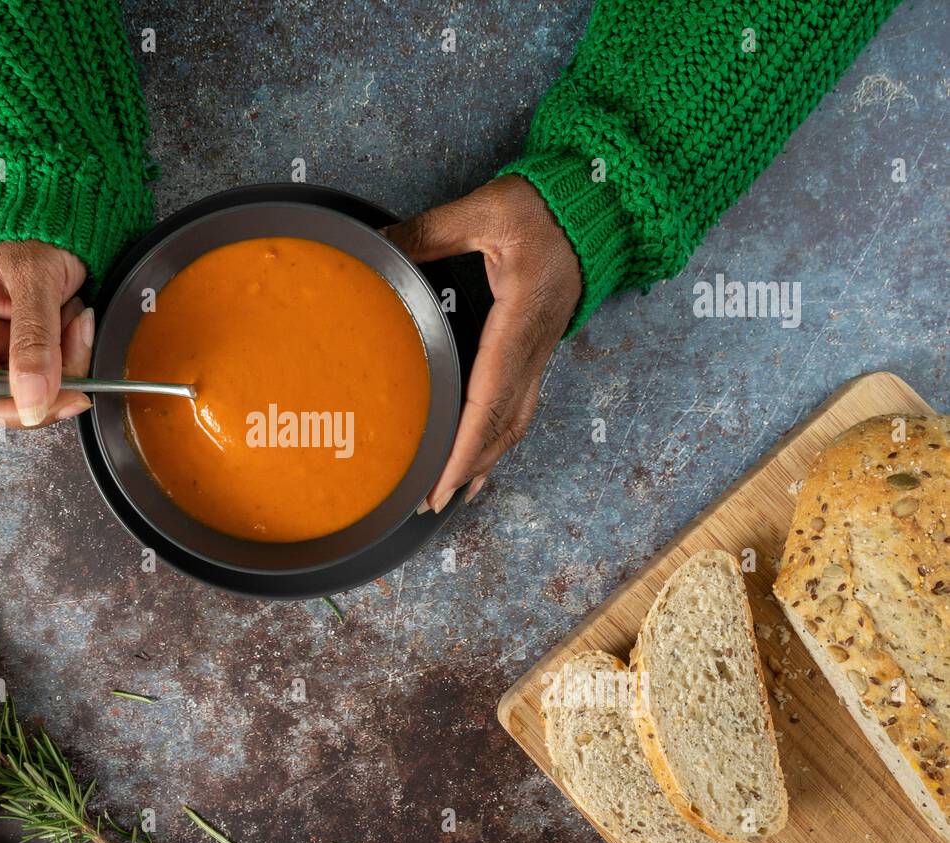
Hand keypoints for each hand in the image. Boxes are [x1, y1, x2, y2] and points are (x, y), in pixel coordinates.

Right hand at [0, 240, 93, 427]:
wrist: (62, 210)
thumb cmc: (36, 230)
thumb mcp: (34, 280)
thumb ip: (32, 343)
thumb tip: (30, 403)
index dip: (13, 407)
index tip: (56, 399)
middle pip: (7, 398)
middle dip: (49, 382)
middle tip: (78, 342)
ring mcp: (5, 345)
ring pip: (39, 387)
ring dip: (68, 361)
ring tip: (76, 315)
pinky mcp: (34, 345)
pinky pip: (56, 370)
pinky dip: (74, 352)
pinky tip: (77, 320)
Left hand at [386, 175, 580, 510]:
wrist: (597, 205)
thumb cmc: (545, 207)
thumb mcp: (485, 209)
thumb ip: (431, 230)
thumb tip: (379, 247)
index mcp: (520, 320)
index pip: (490, 397)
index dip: (466, 446)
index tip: (442, 480)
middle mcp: (534, 346)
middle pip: (502, 424)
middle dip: (468, 468)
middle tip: (430, 501)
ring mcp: (540, 351)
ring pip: (515, 421)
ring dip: (485, 461)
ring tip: (452, 494)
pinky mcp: (538, 349)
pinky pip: (521, 405)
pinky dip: (500, 439)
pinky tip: (484, 457)